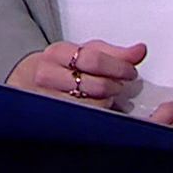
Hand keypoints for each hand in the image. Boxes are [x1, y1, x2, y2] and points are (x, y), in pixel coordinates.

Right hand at [6, 39, 145, 106]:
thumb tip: (140, 51)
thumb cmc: (64, 66)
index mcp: (58, 53)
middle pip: (94, 86)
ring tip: (107, 97)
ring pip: (91, 106)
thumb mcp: (87, 52)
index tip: (130, 72)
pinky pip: (84, 120)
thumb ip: (115, 53)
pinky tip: (100, 110)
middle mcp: (48, 75)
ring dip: (106, 102)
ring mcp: (49, 99)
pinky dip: (98, 115)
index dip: (118, 67)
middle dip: (114, 87)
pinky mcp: (54, 118)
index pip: (93, 59)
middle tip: (118, 86)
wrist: (33, 80)